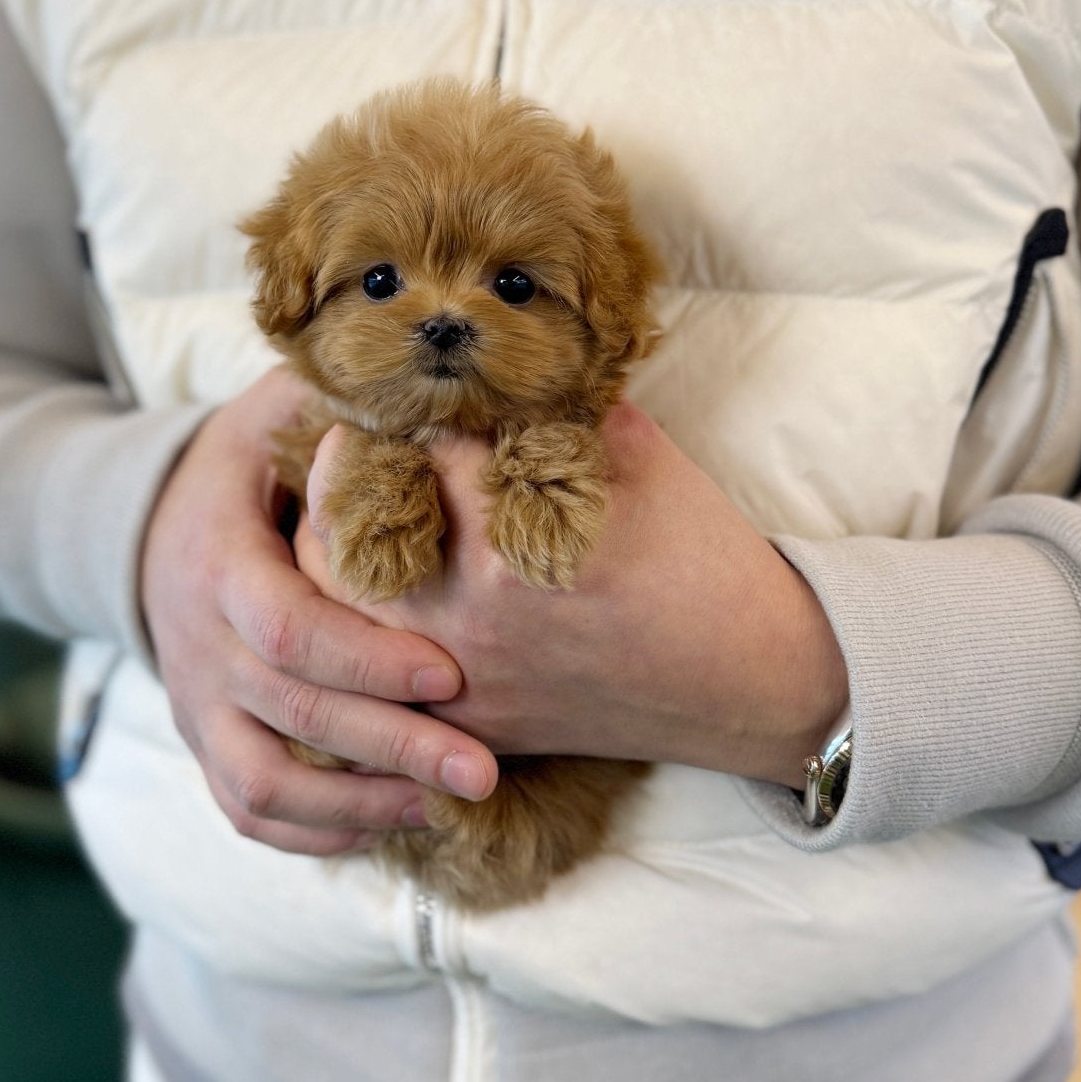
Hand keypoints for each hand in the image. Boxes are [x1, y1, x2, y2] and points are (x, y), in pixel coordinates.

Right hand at [138, 368, 497, 857]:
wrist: (147, 527)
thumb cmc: (248, 464)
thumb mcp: (277, 414)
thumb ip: (340, 410)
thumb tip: (434, 400)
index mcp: (218, 562)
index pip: (286, 628)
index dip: (366, 658)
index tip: (451, 673)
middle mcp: (199, 644)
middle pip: (290, 716)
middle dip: (390, 748)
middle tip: (482, 771)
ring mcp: (195, 703)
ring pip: (260, 785)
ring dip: (357, 807)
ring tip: (445, 808)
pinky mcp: (204, 741)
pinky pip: (246, 809)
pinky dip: (315, 832)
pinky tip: (390, 825)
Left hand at [296, 402, 848, 785]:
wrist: (749, 680)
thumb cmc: (699, 555)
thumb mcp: (634, 450)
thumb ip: (548, 403)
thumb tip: (480, 359)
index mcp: (512, 538)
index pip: (407, 444)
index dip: (400, 406)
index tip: (399, 388)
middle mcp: (469, 616)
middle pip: (333, 523)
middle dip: (340, 470)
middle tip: (356, 442)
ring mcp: (461, 679)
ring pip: (331, 601)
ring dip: (334, 544)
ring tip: (358, 507)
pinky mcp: (466, 722)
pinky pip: (370, 669)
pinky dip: (361, 619)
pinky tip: (382, 580)